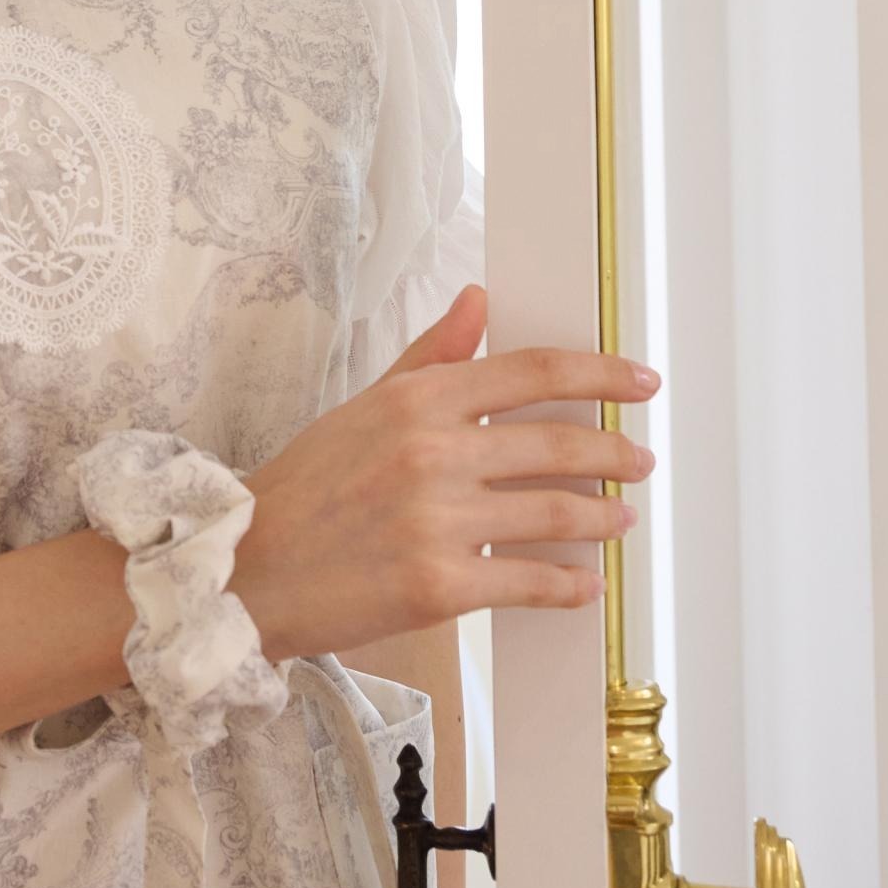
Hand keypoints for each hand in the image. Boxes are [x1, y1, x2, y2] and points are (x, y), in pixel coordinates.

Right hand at [231, 284, 657, 661]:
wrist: (248, 568)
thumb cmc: (304, 490)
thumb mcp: (363, 406)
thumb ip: (430, 356)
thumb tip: (478, 302)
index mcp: (417, 400)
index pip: (533, 372)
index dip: (601, 374)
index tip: (639, 381)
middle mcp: (433, 453)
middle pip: (559, 443)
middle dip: (616, 452)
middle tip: (639, 458)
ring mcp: (438, 520)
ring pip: (556, 513)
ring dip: (603, 516)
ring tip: (620, 517)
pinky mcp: (440, 585)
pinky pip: (530, 580)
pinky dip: (569, 584)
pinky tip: (585, 582)